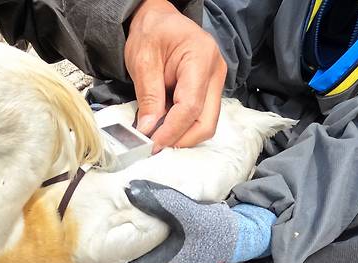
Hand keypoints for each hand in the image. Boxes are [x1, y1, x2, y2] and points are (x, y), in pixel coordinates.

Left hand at [84, 181, 275, 262]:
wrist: (245, 235)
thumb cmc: (219, 232)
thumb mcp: (191, 214)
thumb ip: (161, 202)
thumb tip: (129, 189)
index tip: (73, 261)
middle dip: (98, 261)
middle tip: (75, 243)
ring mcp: (164, 261)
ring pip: (129, 260)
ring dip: (112, 251)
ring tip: (91, 234)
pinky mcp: (169, 251)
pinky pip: (140, 250)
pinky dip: (126, 242)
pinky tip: (119, 225)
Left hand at [125, 0, 226, 151]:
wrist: (159, 19)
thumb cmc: (152, 33)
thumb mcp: (143, 60)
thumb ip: (148, 96)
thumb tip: (147, 130)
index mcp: (201, 58)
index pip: (190, 107)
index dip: (172, 131)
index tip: (152, 144)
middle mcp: (215, 73)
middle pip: (206, 122)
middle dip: (181, 140)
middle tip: (154, 147)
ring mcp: (215, 83)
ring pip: (206, 124)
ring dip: (181, 136)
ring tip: (157, 137)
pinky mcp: (208, 91)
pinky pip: (200, 117)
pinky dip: (182, 127)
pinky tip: (164, 128)